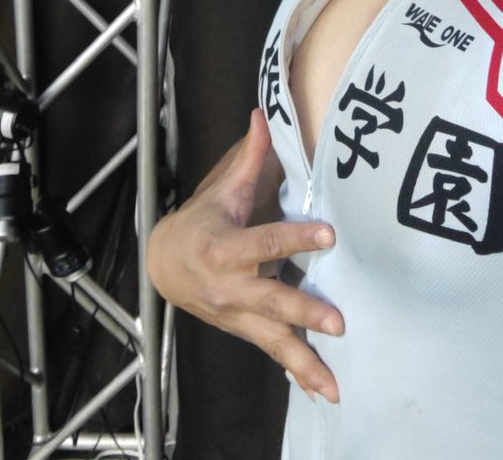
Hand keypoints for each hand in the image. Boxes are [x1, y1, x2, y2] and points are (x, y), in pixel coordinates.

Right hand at [147, 108, 343, 401]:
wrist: (164, 265)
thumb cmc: (202, 221)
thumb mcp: (223, 190)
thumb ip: (249, 157)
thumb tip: (264, 114)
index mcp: (226, 248)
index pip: (265, 241)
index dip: (296, 237)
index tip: (328, 234)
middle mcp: (230, 287)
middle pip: (271, 301)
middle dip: (304, 312)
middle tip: (338, 322)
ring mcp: (237, 315)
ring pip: (272, 341)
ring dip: (304, 362)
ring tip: (334, 384)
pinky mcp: (244, 331)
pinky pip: (272, 353)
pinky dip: (296, 373)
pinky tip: (322, 388)